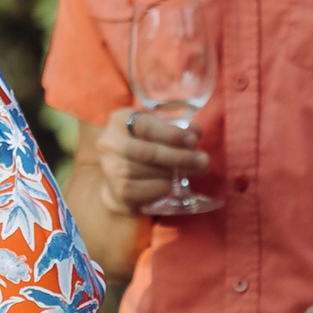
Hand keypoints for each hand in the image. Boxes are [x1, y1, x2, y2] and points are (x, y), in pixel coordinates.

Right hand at [90, 104, 207, 216]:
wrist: (120, 175)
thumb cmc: (145, 145)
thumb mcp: (158, 130)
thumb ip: (176, 129)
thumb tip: (195, 133)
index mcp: (120, 120)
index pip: (146, 126)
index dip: (172, 134)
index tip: (194, 141)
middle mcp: (109, 143)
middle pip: (147, 152)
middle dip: (179, 157)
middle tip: (203, 161)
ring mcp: (110, 168)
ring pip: (147, 173)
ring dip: (174, 175)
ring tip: (194, 173)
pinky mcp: (115, 191)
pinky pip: (141, 192)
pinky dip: (161, 189)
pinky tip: (173, 187)